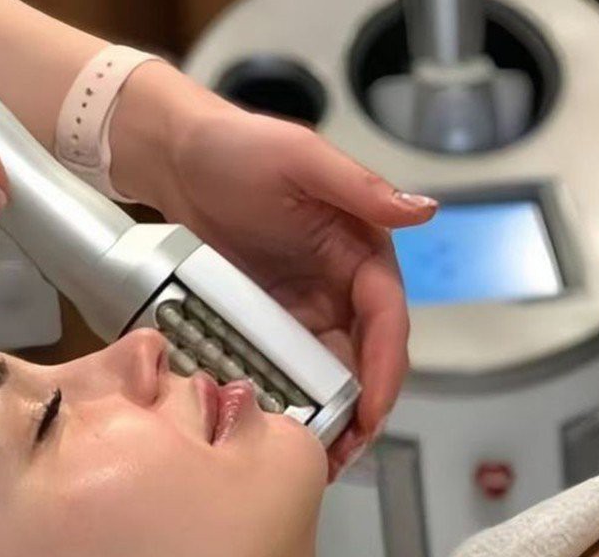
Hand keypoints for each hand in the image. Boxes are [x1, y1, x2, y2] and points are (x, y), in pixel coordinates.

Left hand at [112, 64, 436, 480]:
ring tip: (312, 454)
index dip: (384, 366)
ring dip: (326, 410)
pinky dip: (286, 393)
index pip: (385, 315)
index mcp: (359, 245)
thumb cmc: (237, 145)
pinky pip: (282, 360)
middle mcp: (337, 279)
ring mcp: (299, 300)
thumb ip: (359, 188)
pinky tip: (277, 423)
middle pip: (362, 353)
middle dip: (360, 406)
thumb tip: (422, 209)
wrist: (176, 155)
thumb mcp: (299, 157)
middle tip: (342, 452)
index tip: (371, 410)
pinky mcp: (263, 312)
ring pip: (325, 366)